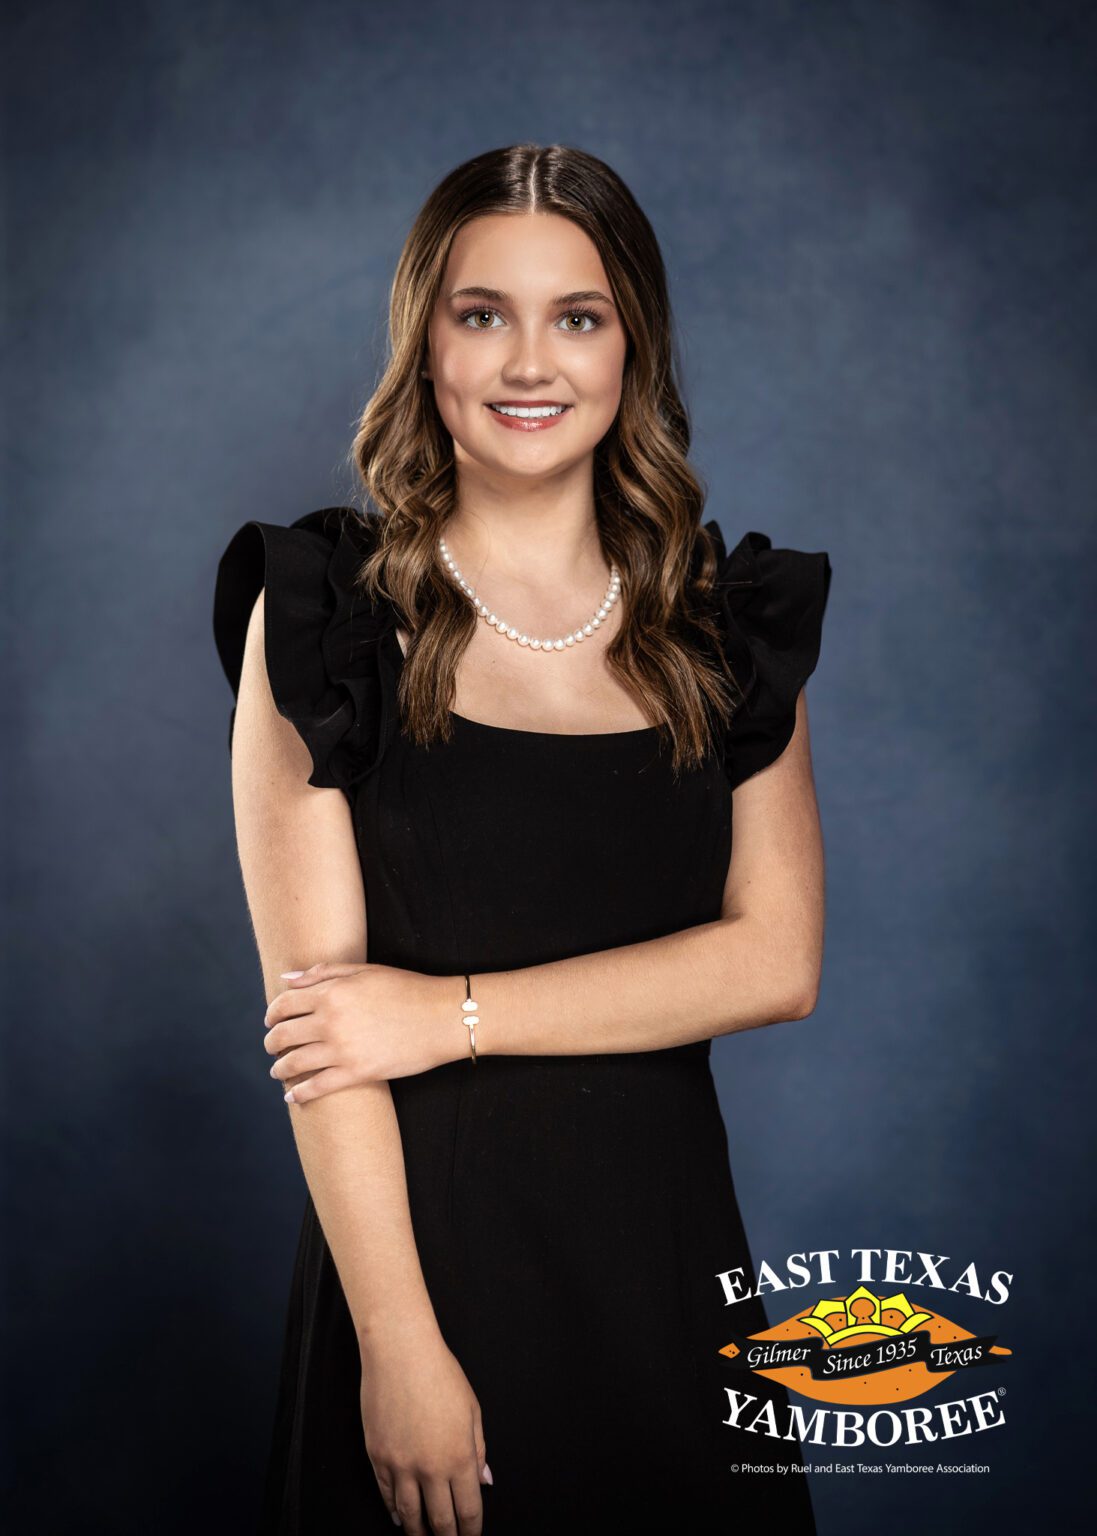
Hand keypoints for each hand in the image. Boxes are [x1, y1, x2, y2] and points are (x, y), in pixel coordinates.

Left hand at [263, 962, 461, 1101]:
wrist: (441, 1017)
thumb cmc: (406, 989)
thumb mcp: (365, 971)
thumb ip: (323, 973)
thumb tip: (286, 979)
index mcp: (331, 993)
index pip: (283, 1005)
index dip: (272, 1014)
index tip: (271, 1021)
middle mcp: (330, 1021)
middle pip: (282, 1036)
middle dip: (271, 1043)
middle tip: (272, 1048)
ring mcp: (342, 1050)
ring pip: (293, 1064)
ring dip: (280, 1069)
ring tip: (279, 1072)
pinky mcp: (357, 1073)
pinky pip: (317, 1088)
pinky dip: (299, 1094)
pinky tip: (293, 1096)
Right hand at [360, 1316, 491, 1534]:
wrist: (400, 1352)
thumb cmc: (439, 1372)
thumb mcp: (472, 1409)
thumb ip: (479, 1449)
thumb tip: (485, 1480)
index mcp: (459, 1456)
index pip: (468, 1510)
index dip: (470, 1531)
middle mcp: (430, 1467)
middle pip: (440, 1520)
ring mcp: (401, 1465)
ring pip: (410, 1515)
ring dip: (418, 1533)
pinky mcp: (378, 1457)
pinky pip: (386, 1494)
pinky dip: (393, 1511)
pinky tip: (399, 1518)